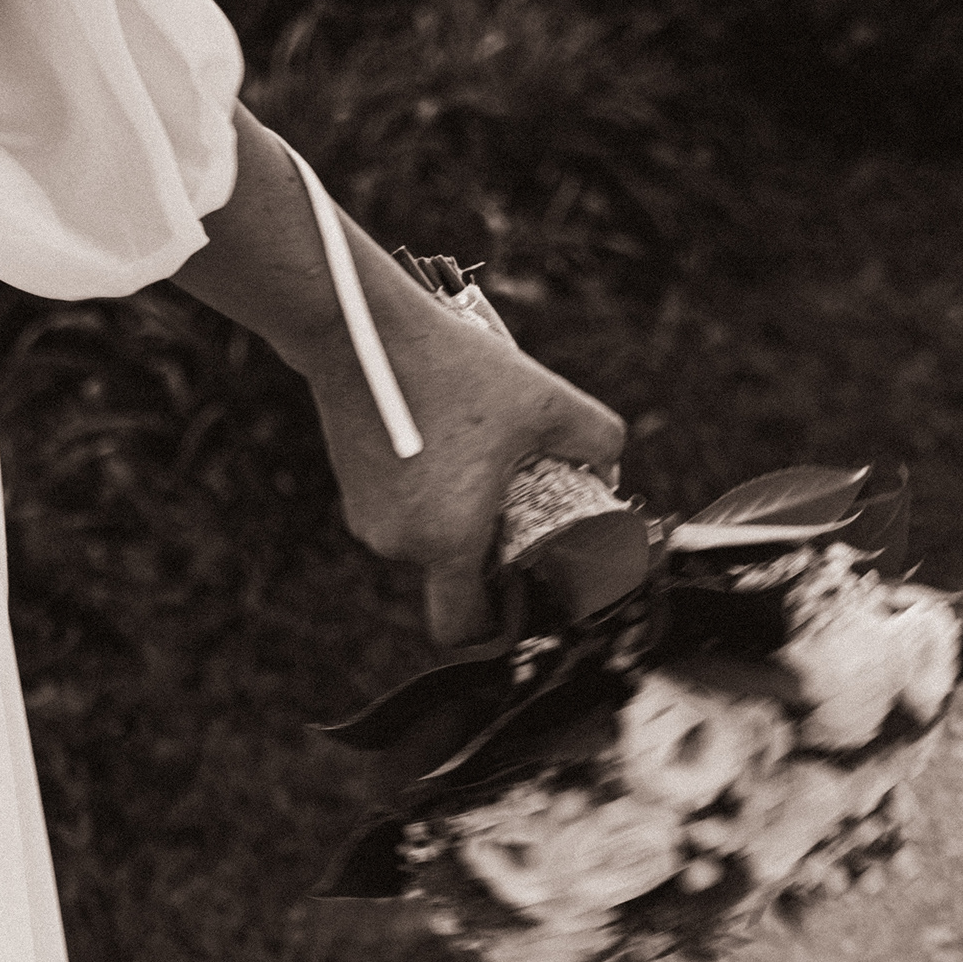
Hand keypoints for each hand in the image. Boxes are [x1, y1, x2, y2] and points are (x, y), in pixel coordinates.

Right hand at [300, 238, 625, 648]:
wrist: (361, 333)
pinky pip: (400, 517)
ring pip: (426, 545)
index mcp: (448, 540)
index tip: (517, 600)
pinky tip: (443, 450)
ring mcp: (369, 522)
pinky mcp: (352, 495)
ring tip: (477, 466)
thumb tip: (610, 470)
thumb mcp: (545, 398)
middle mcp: (401, 544)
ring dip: (454, 522)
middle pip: (451, 578)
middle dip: (484, 555)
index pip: (463, 628)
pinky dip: (425, 499)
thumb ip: (597, 439)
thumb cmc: (453, 367)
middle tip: (512, 508)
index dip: (495, 627)